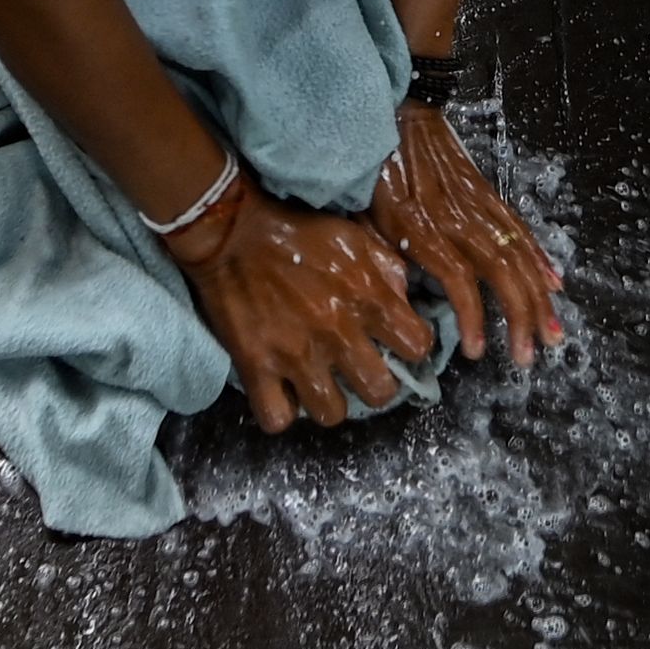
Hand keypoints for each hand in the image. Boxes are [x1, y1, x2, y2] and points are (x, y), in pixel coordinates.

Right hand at [170, 180, 433, 431]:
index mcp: (368, 298)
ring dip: (329, 401)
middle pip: (380, 392)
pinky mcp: (256, 367)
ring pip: (331, 414)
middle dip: (375, 383)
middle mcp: (338, 333)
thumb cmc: (297, 230)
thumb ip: (388, 269)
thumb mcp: (354, 236)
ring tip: (320, 383)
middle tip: (359, 370)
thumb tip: (406, 304)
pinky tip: (283, 392)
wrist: (231, 230)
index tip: (396, 343)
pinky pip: (276, 418)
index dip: (411, 346)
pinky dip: (281, 411)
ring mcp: (296, 355)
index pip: (418, 346)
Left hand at [367, 99, 562, 363]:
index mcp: (418, 227)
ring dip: (538, 297)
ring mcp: (476, 205)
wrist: (396, 109)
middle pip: (500, 273)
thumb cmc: (368, 168)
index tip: (474, 352)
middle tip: (527, 356)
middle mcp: (454, 219)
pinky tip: (554, 283)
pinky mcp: (487, 192)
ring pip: (517, 256)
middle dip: (519, 317)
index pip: (457, 280)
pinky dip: (539, 258)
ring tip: (553, 333)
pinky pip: (519, 230)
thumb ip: (380, 257)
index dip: (471, 317)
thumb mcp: (359, 216)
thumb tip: (393, 300)